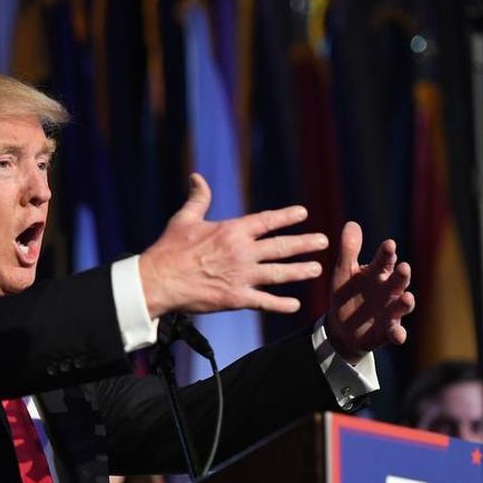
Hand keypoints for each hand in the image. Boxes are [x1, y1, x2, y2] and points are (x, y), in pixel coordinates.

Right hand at [139, 173, 328, 318]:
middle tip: (323, 242)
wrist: (159, 280)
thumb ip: (198, 198)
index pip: (266, 221)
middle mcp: (242, 252)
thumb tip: (197, 177)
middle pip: (281, 247)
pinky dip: (281, 304)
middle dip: (304, 244)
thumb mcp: (184, 219)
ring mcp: (241, 276)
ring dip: (300, 271)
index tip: (303, 213)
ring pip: (279, 273)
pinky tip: (295, 305)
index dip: (286, 216)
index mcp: (232, 231)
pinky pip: (264, 301)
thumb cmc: (169, 249)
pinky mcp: (236, 298)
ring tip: (316, 269)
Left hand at [325, 222, 415, 363]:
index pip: (384, 260)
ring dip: (406, 302)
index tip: (388, 245)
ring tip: (407, 297)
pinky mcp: (388, 331)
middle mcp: (388, 290)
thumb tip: (352, 224)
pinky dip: (398, 334)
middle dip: (402, 275)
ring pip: (402, 305)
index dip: (387, 253)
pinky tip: (398, 336)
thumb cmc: (346, 294)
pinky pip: (396, 332)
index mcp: (377, 273)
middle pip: (398, 280)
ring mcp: (390, 311)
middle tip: (403, 267)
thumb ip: (348, 250)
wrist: (342, 327)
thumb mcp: (343, 272)